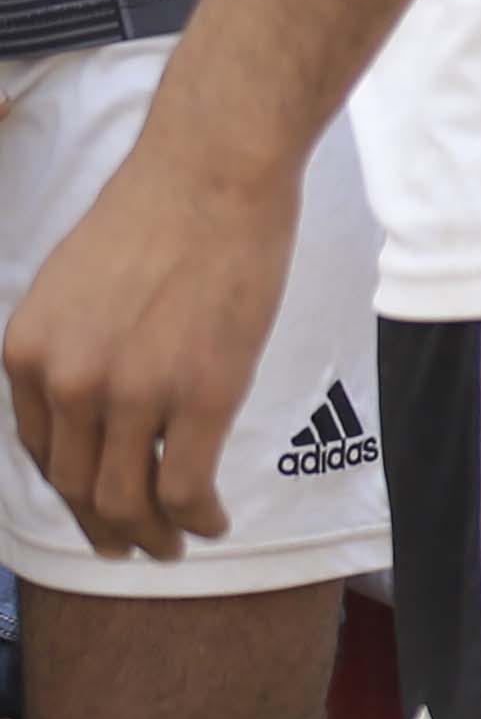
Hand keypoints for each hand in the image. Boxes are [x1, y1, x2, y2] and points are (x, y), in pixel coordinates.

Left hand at [3, 114, 295, 561]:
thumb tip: (90, 401)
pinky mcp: (202, 393)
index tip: (96, 507)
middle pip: (77, 488)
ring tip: (174, 546)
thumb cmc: (156, 211)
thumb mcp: (70, 286)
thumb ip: (68, 348)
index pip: (39, 453)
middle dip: (105, 529)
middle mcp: (67, 383)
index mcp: (27, 355)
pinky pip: (186, 486)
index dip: (70, 491)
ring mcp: (134, 392)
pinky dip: (199, 517)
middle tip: (131, 547)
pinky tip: (214, 522)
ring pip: (129, 501)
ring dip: (151, 536)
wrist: (214, 171)